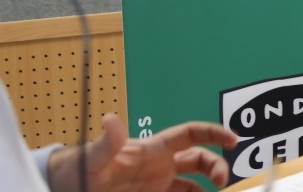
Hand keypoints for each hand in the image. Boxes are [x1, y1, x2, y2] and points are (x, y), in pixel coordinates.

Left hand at [48, 113, 238, 191]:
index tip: (233, 140)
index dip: (214, 133)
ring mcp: (158, 186)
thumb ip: (108, 142)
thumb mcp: (94, 158)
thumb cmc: (80, 169)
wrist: (70, 188)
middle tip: (222, 183)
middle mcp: (162, 166)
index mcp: (154, 149)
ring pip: (193, 187)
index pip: (191, 134)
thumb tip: (112, 119)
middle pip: (200, 161)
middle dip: (216, 168)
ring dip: (206, 191)